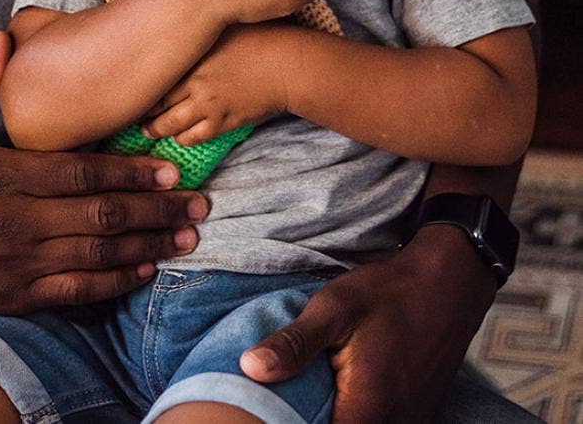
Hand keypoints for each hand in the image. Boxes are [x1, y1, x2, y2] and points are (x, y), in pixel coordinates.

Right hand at [0, 32, 208, 319]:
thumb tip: (1, 37)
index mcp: (6, 176)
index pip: (83, 173)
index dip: (131, 172)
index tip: (169, 170)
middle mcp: (19, 220)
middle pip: (102, 214)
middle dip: (156, 210)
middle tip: (198, 204)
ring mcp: (20, 262)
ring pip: (98, 254)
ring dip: (148, 245)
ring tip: (186, 236)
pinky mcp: (18, 295)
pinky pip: (76, 291)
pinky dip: (114, 282)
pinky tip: (145, 272)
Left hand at [141, 23, 289, 144]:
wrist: (288, 64)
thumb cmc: (259, 38)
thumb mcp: (223, 27)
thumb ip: (197, 30)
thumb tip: (175, 25)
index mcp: (191, 57)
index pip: (153, 76)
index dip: (138, 85)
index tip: (129, 86)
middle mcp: (195, 82)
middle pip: (155, 103)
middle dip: (141, 112)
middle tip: (132, 114)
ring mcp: (208, 105)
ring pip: (170, 125)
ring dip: (156, 130)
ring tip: (149, 131)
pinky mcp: (223, 122)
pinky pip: (194, 137)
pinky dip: (182, 139)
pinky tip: (178, 137)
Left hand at [238, 227, 498, 422]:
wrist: (447, 285)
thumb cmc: (387, 294)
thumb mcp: (333, 309)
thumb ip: (294, 344)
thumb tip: (249, 369)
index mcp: (367, 409)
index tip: (267, 411)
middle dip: (311, 418)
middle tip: (283, 399)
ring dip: (334, 415)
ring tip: (308, 394)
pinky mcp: (416, 417)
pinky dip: (354, 414)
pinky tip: (337, 393)